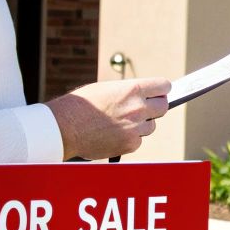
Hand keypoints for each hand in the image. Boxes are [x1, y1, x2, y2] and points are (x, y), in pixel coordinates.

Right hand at [46, 77, 170, 158]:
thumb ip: (129, 92)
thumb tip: (145, 95)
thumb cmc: (82, 105)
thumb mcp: (107, 88)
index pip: (164, 86)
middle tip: (144, 109)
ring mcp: (136, 127)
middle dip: (155, 107)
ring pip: (151, 126)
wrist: (65, 126)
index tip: (158, 93)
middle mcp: (138, 108)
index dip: (161, 90)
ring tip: (120, 123)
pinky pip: (139, 140)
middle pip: (163, 107)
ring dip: (141, 125)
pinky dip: (130, 139)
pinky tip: (114, 134)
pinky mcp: (131, 144)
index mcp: (133, 89)